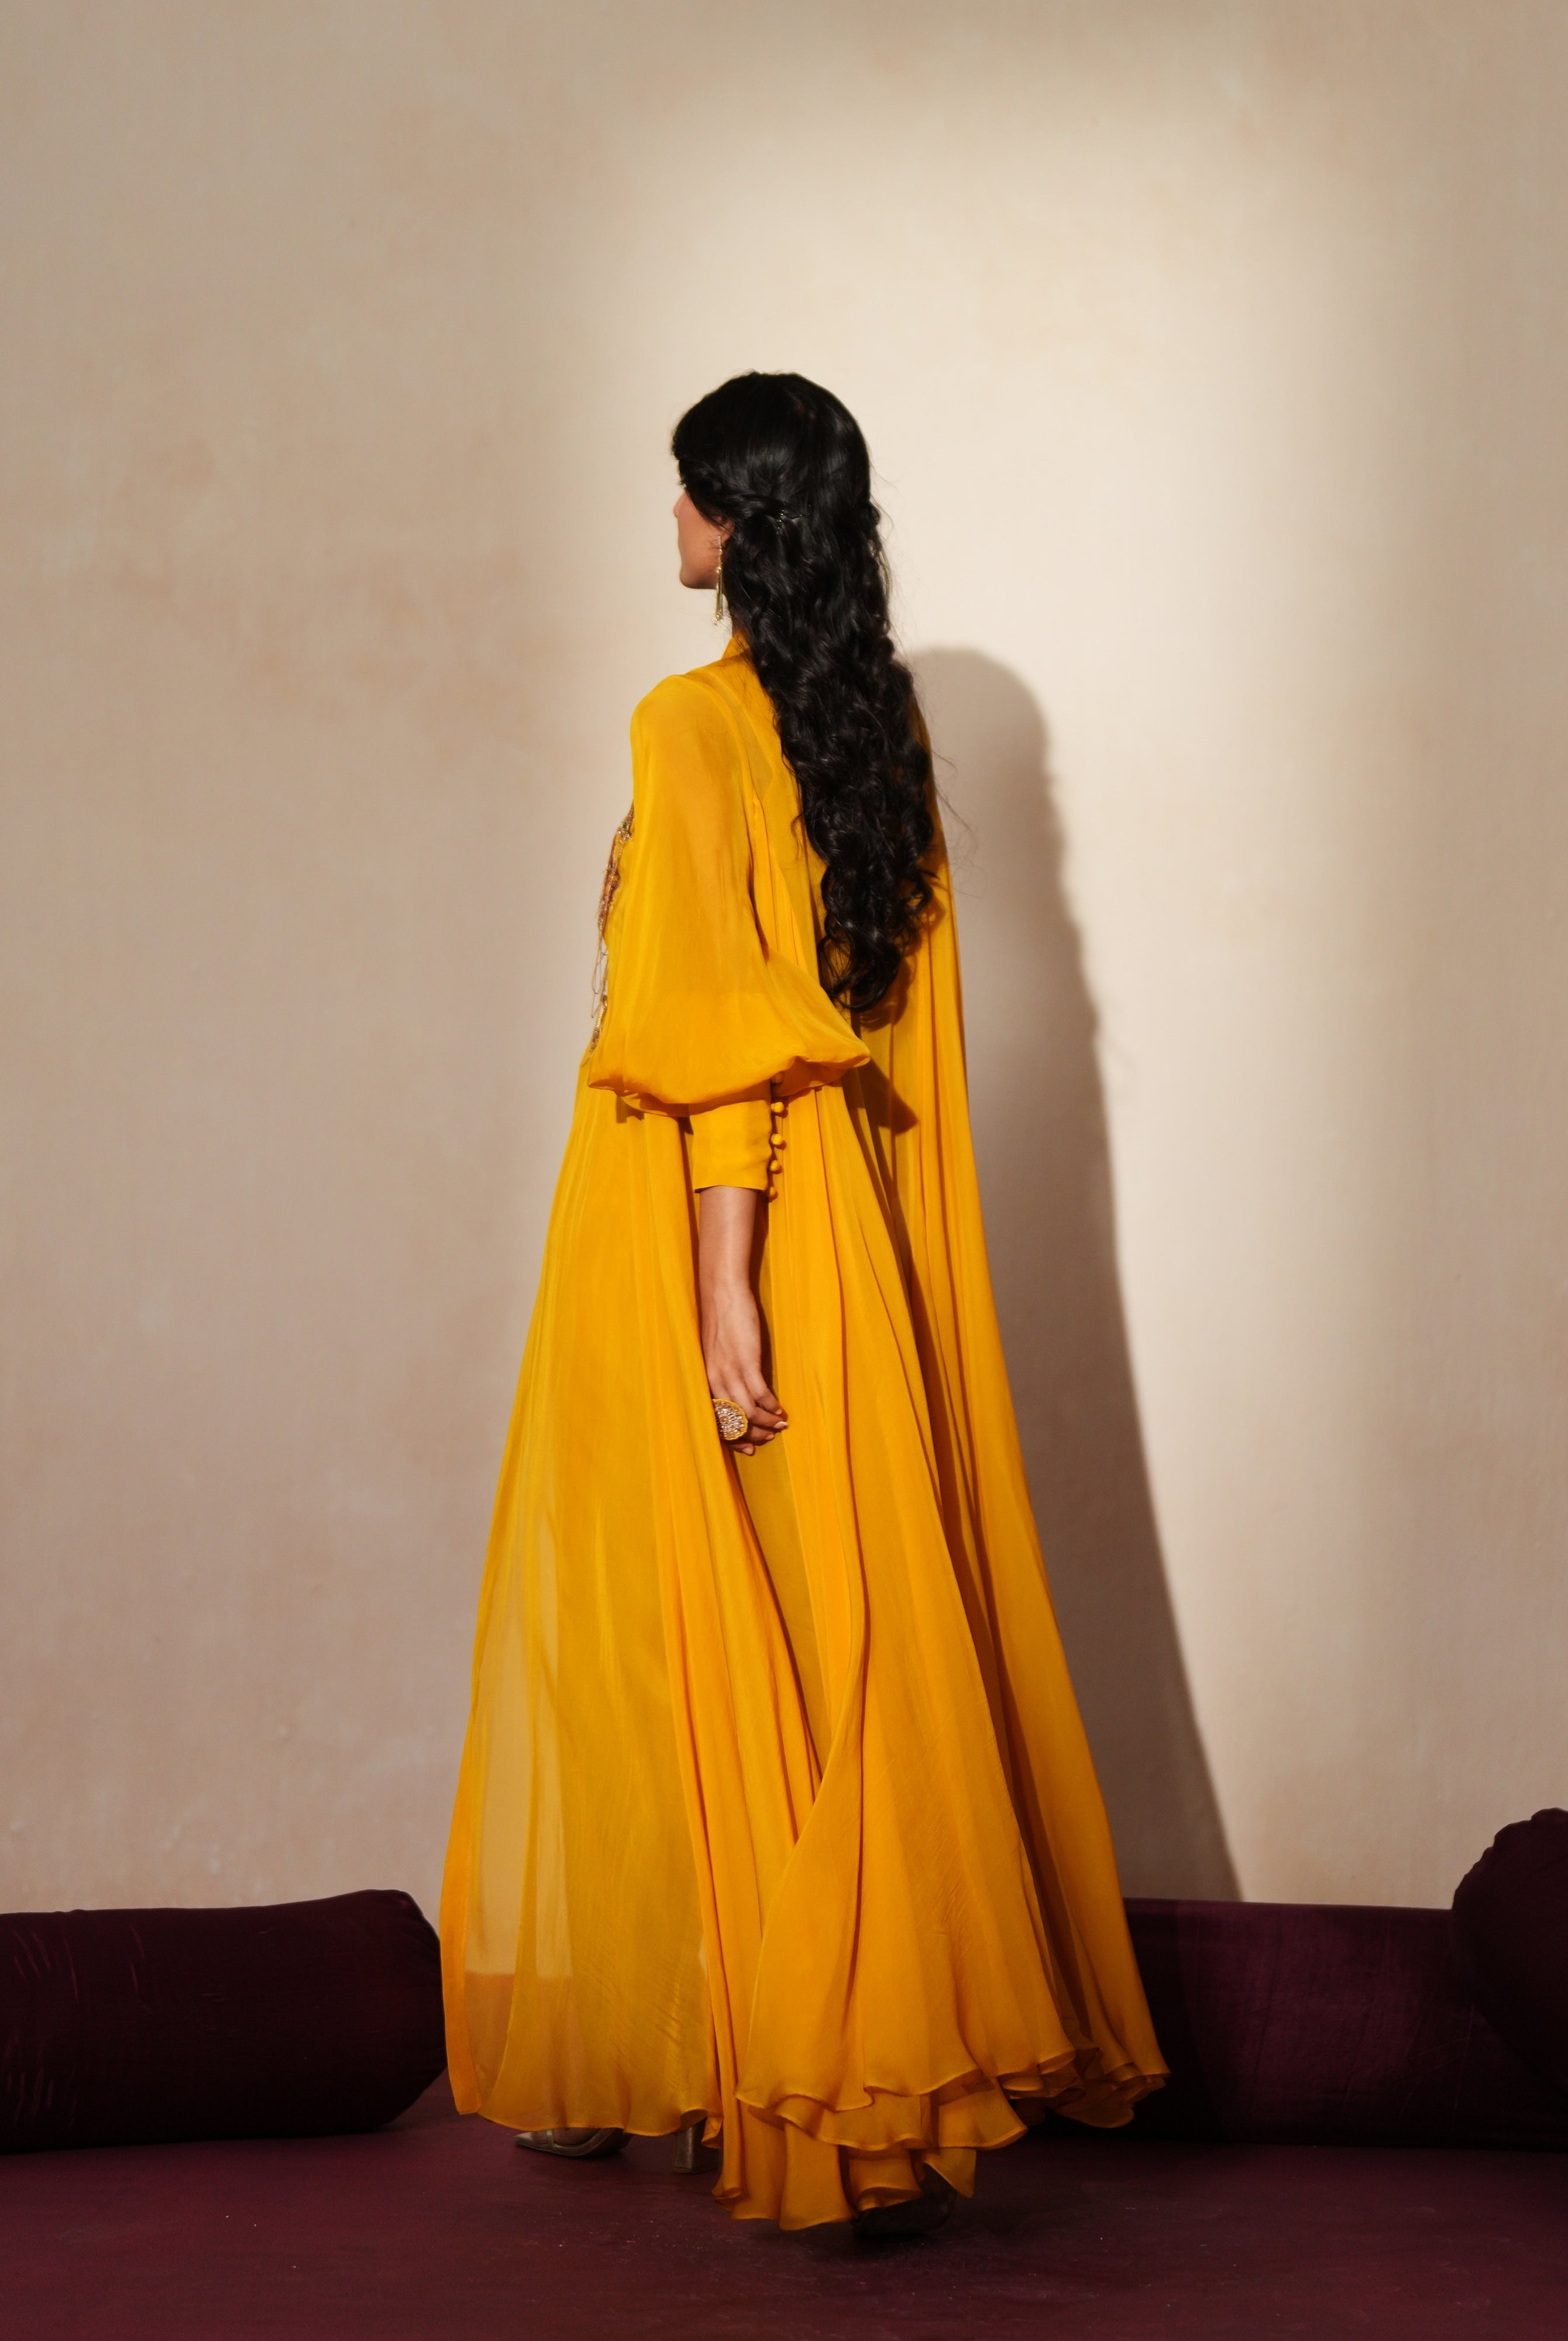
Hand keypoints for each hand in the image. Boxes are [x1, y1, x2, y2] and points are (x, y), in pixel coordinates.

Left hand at [702, 1281, 786, 1456]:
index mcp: (704, 1380)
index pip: (715, 1422)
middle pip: (733, 1422)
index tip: (749, 1447)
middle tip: (768, 1437)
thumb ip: (721, 1375)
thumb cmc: (720, 1321)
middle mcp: (714, 1381)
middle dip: (752, 1435)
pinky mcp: (747, 1362)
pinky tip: (781, 1410)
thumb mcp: (714, 1355)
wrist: (722, 1294)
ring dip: (767, 1423)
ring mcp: (730, 1372)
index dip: (733, 1439)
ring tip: (780, 1426)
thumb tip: (736, 1395)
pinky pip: (761, 1395)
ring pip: (748, 1412)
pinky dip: (772, 1407)